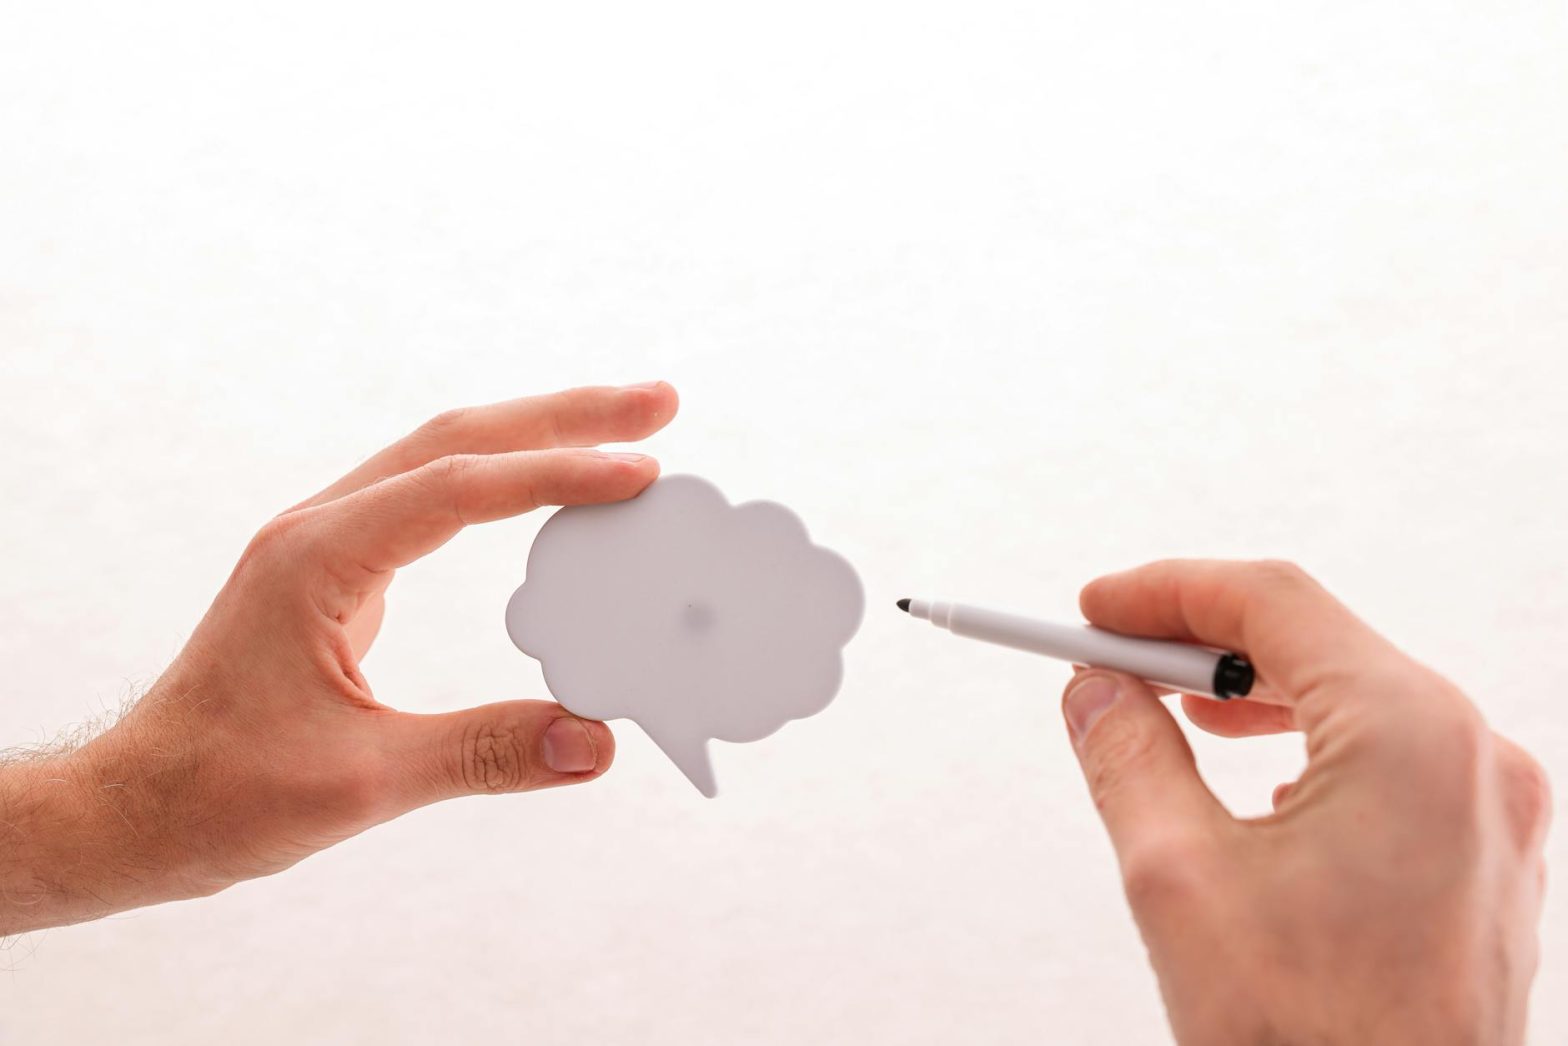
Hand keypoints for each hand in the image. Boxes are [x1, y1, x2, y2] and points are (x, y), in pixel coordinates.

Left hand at [0, 382, 677, 933]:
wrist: (136, 806)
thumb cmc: (219, 794)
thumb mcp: (360, 782)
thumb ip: (484, 753)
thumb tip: (598, 741)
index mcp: (317, 561)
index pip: (455, 490)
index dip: (555, 476)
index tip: (641, 473)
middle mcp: (320, 531)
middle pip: (457, 439)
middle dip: (564, 416)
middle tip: (660, 404)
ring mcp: (326, 543)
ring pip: (444, 455)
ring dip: (536, 434)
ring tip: (627, 427)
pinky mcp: (336, 569)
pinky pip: (432, 495)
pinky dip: (503, 477)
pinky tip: (548, 484)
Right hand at [1060, 561, 1550, 1044]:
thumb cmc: (1311, 1040)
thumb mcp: (1177, 878)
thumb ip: (1127, 756)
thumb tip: (1095, 692)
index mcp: (1410, 736)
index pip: (1272, 603)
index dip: (1166, 592)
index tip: (1094, 609)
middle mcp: (1471, 755)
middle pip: (1315, 643)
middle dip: (1201, 645)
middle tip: (1109, 662)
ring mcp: (1491, 808)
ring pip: (1354, 698)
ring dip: (1252, 696)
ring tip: (1167, 714)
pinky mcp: (1484, 855)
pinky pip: (1391, 757)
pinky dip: (1310, 746)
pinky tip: (1258, 787)